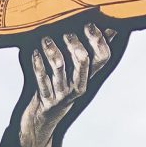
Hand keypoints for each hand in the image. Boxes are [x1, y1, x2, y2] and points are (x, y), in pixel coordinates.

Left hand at [18, 22, 115, 146]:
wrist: (42, 122)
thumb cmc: (60, 91)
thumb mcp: (78, 75)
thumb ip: (92, 52)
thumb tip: (111, 27)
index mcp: (88, 77)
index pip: (103, 57)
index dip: (97, 39)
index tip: (88, 24)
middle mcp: (78, 86)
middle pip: (83, 60)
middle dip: (73, 42)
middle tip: (64, 31)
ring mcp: (62, 94)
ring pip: (60, 67)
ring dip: (52, 49)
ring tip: (45, 38)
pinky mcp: (46, 100)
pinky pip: (41, 78)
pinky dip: (37, 64)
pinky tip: (34, 53)